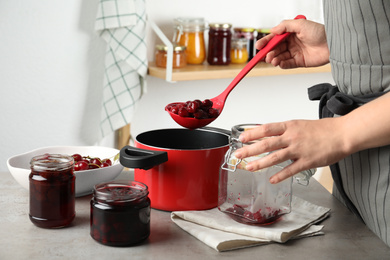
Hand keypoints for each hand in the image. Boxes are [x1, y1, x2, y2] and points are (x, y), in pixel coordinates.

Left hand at [234, 118, 349, 183]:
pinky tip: (272, 180)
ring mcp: (299, 149)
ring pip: (275, 157)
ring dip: (260, 163)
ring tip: (249, 168)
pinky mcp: (307, 161)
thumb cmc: (323, 129)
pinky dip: (280, 175)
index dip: (252, 133)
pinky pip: (290, 170)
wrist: (342, 134)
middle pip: (266, 143)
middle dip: (250, 150)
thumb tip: (269, 135)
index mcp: (290, 126)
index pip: (266, 129)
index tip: (241, 138)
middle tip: (238, 155)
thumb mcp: (300, 125)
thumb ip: (285, 131)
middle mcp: (292, 137)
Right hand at [256, 19, 328, 68]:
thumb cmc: (320, 32)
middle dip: (269, 52)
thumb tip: (273, 29)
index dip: (266, 42)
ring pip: (280, 57)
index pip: (275, 38)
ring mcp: (295, 53)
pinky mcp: (299, 62)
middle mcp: (292, 43)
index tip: (259, 46)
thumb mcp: (301, 24)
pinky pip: (288, 64)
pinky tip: (280, 63)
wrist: (333, 44)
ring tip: (273, 60)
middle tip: (266, 55)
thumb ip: (285, 26)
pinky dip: (282, 64)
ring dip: (275, 59)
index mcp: (291, 33)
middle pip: (276, 49)